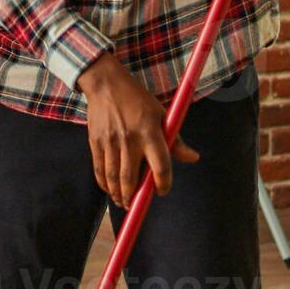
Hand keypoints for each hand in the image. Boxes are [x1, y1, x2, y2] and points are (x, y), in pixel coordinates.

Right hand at [77, 54, 199, 204]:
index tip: (161, 191)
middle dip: (133, 196)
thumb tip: (193, 158)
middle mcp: (130, 139)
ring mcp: (111, 141)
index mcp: (150, 132)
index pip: (160, 166)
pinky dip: (103, 183)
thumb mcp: (161, 115)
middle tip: (134, 204)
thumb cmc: (138, 100)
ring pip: (113, 177)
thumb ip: (176, 140)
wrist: (106, 84)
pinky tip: (108, 189)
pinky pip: (99, 169)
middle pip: (131, 178)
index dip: (162, 184)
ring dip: (117, 194)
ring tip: (121, 201)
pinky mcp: (96, 141)